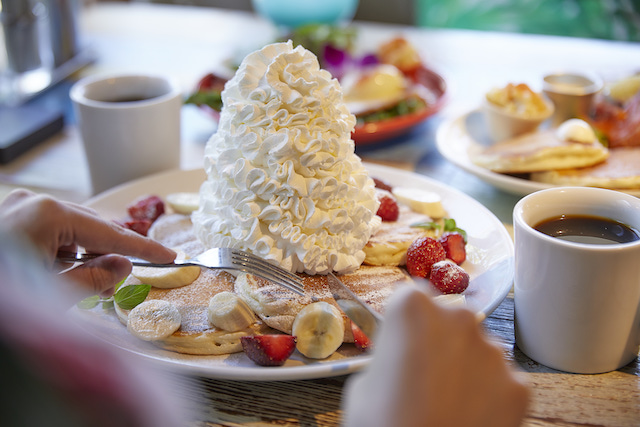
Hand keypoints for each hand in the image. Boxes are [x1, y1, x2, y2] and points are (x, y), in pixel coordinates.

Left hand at [0, 189, 175, 295]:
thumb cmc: (2, 292)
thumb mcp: (53, 293)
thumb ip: (95, 278)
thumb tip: (122, 267)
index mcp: (48, 214)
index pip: (110, 234)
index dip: (144, 250)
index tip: (170, 258)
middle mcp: (32, 202)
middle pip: (90, 228)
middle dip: (107, 255)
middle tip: (121, 278)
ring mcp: (16, 207)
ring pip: (68, 231)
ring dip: (78, 257)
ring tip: (70, 284)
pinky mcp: (7, 217)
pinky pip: (47, 233)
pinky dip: (57, 254)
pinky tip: (50, 274)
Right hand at [342, 285, 528, 426]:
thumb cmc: (382, 423)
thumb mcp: (363, 384)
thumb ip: (388, 360)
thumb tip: (401, 363)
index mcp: (413, 309)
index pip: (411, 298)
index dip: (406, 324)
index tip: (401, 345)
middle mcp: (459, 318)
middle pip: (450, 320)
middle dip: (440, 342)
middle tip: (423, 379)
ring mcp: (493, 352)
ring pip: (478, 351)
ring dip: (466, 368)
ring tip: (448, 404)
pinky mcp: (519, 386)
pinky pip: (501, 382)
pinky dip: (489, 396)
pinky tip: (470, 418)